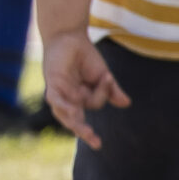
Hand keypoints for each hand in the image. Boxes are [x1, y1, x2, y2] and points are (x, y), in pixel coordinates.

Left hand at [43, 30, 130, 148]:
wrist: (69, 36)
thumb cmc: (84, 56)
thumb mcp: (102, 75)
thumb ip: (111, 90)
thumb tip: (126, 104)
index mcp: (80, 97)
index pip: (93, 106)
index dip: (97, 111)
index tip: (98, 143)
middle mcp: (68, 97)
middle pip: (73, 119)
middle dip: (83, 131)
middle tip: (95, 142)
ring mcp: (59, 90)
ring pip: (65, 111)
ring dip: (75, 120)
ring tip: (86, 130)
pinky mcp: (52, 82)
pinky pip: (55, 98)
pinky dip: (63, 105)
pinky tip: (73, 111)